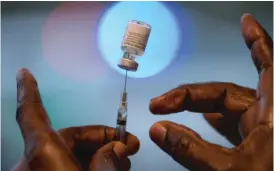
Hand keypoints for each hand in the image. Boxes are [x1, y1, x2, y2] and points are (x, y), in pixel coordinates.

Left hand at [13, 69, 139, 170]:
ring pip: (69, 152)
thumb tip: (117, 148)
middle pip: (68, 136)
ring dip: (98, 152)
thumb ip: (108, 162)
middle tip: (125, 145)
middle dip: (101, 137)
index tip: (24, 74)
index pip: (31, 115)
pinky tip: (107, 166)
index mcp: (43, 158)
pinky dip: (86, 161)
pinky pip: (65, 163)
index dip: (29, 92)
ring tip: (121, 159)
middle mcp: (35, 165)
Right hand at [149, 14, 271, 170]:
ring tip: (171, 107)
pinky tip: (195, 122)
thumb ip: (191, 150)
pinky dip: (209, 123)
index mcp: (273, 114)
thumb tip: (160, 130)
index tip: (246, 22)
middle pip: (224, 93)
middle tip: (162, 103)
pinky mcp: (255, 145)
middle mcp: (268, 117)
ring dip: (197, 109)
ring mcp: (261, 131)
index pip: (266, 64)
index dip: (255, 40)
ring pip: (224, 110)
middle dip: (189, 95)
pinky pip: (228, 126)